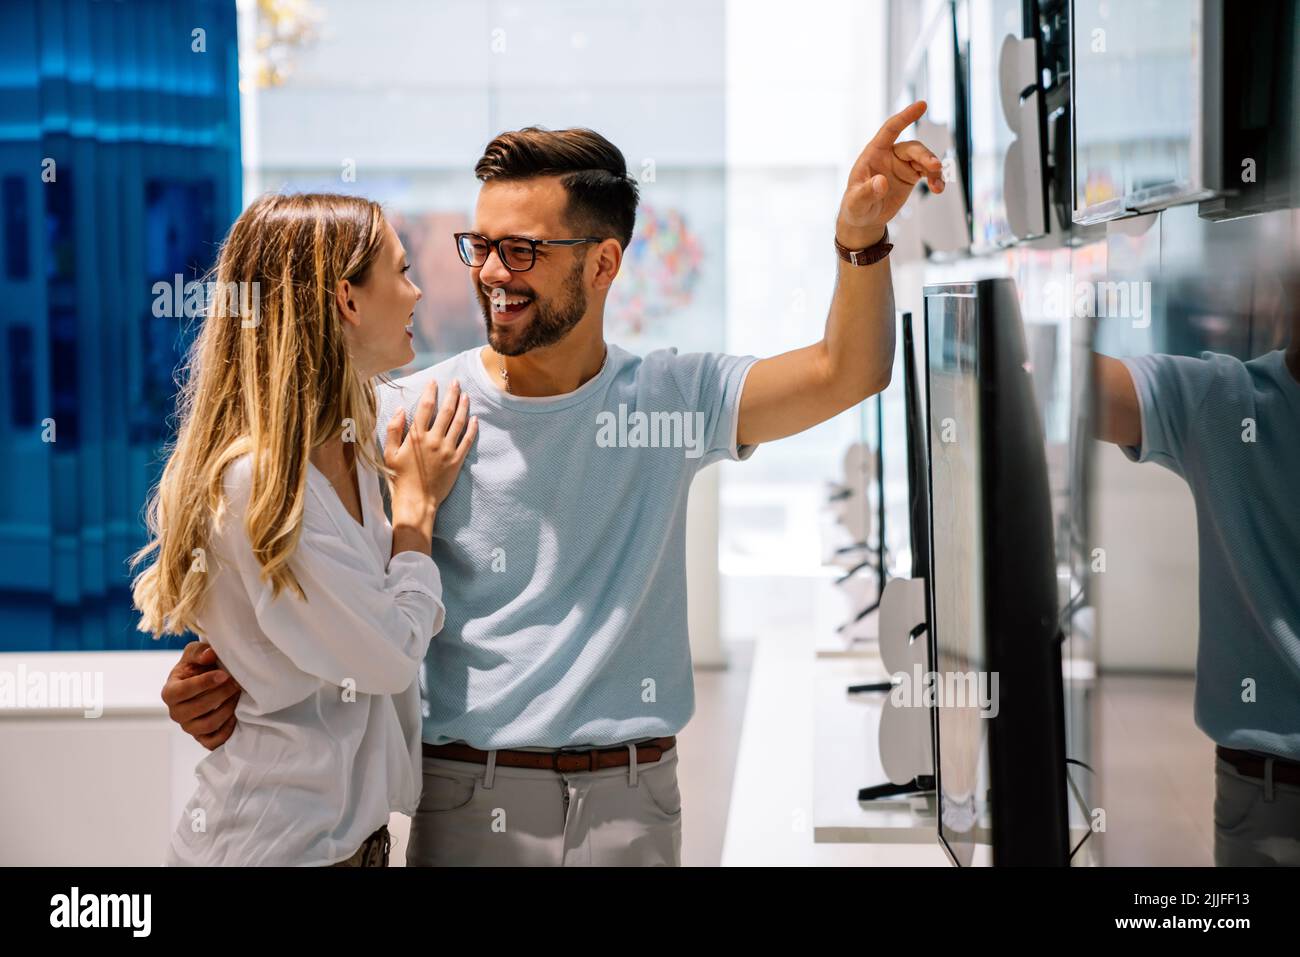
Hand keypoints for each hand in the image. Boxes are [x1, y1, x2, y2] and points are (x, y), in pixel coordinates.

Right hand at [161, 640, 240, 750]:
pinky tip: (236, 714)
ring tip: (238, 694)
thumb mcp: (195, 653)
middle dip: (221, 694)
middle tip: (237, 683)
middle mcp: (176, 713)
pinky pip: (214, 741)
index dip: (204, 683)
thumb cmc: (197, 666)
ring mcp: (189, 727)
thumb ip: (199, 652)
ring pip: (208, 724)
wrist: (205, 681)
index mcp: (170, 692)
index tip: (224, 674)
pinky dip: (227, 729)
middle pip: (198, 708)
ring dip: (227, 709)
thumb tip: (209, 655)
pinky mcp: (202, 738)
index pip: (182, 691)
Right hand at [383, 377, 477, 530]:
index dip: (431, 391)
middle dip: (451, 393)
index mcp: (416, 436)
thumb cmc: (399, 478)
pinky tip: (475, 419)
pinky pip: (467, 440)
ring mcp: (447, 450)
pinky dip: (472, 428)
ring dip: (463, 406)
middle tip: (455, 382)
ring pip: (459, 422)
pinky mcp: (457, 461)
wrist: (416, 501)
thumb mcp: (389, 453)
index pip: (426, 406)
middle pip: (446, 410)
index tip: (434, 381)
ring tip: (465, 395)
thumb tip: (401, 409)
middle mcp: (434, 440)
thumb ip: (393, 429)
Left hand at [836, 100, 944, 247]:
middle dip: (925, 156)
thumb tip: (881, 182)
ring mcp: (902, 164)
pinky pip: (928, 172)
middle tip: (935, 167)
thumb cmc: (855, 207)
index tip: (922, 105)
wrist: (864, 218)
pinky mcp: (911, 176)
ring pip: (924, 159)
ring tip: (938, 186)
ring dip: (934, 170)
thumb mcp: (856, 202)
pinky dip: (935, 179)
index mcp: (874, 153)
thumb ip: (866, 192)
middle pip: (912, 148)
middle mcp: (890, 155)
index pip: (890, 129)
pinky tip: (938, 188)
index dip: (905, 117)